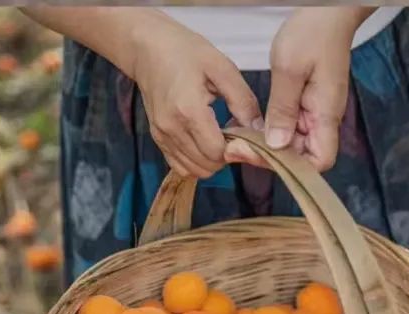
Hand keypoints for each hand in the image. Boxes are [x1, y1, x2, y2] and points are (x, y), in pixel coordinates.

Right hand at [130, 16, 262, 177]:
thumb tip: (259, 130)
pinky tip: (203, 141)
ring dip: (211, 160)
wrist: (149, 48)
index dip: (234, 148)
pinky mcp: (157, 138)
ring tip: (217, 135)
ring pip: (194, 170)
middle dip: (225, 156)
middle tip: (231, 132)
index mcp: (189, 110)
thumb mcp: (222, 68)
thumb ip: (243, 101)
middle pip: (207, 166)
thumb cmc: (186, 52)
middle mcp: (172, 128)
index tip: (240, 131)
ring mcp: (162, 136)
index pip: (217, 152)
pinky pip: (180, 166)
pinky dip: (196, 161)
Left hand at [225, 8, 370, 171]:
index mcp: (325, 114)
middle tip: (236, 147)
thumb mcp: (290, 69)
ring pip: (291, 144)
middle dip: (269, 157)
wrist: (327, 12)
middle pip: (301, 156)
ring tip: (237, 139)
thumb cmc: (313, 33)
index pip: (318, 161)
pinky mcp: (305, 104)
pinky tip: (248, 126)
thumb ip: (282, 109)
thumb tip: (276, 145)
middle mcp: (323, 119)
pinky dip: (268, 130)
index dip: (292, 167)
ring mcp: (314, 112)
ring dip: (266, 145)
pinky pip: (288, 127)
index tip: (261, 154)